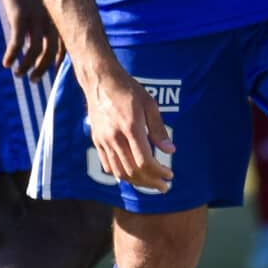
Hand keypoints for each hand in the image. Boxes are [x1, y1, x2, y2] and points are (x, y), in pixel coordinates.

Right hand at [0, 0, 61, 79]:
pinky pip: (17, 44)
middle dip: (42, 70)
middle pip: (51, 53)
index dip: (58, 61)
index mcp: (59, 14)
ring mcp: (37, 18)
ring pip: (34, 53)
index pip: (65, 45)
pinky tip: (6, 63)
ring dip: (25, 67)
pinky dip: (12, 56)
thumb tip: (40, 27)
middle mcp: (52, 19)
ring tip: (17, 73)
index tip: (52, 71)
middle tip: (34, 80)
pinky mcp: (20, 15)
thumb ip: (44, 12)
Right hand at [83, 61, 175, 191]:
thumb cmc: (128, 89)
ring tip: (150, 183)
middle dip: (151, 182)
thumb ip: (158, 129)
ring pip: (120, 172)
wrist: (100, 80)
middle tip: (164, 187)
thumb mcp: (149, 104)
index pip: (145, 161)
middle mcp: (115, 137)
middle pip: (133, 171)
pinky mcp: (96, 141)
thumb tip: (170, 151)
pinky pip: (108, 166)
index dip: (159, 173)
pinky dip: (121, 175)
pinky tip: (132, 175)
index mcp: (131, 127)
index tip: (169, 176)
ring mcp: (103, 140)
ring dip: (137, 182)